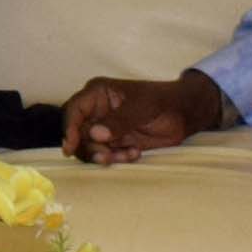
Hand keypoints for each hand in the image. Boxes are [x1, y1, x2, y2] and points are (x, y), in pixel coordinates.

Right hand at [60, 70, 226, 165]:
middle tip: (106, 157)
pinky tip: (135, 152)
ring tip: (128, 155)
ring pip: (90, 147)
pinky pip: (105, 155)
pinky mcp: (113, 142)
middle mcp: (96, 110)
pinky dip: (117, 158)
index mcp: (98, 93)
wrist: (183, 115)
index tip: (70, 147)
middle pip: (77, 133)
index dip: (69, 128)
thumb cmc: (163, 101)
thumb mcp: (141, 108)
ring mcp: (104, 127)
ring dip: (105, 156)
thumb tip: (94, 133)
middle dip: (89, 148)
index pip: (74, 110)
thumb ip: (119, 121)